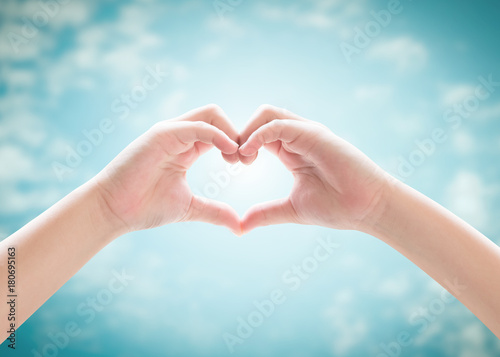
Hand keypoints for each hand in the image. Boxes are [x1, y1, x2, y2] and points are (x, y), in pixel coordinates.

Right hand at [92, 105, 241, 233]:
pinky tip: (228, 152)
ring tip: (238, 158)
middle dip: (238, 133)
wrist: (113, 211)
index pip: (220, 132)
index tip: (247, 164)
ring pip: (210, 114)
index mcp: (187, 148)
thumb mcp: (189, 208)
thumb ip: (214, 212)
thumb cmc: (145, 207)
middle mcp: (179, 135)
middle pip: (217, 116)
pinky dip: (217, 135)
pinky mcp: (161, 134)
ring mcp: (170, 132)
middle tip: (247, 160)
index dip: (238, 144)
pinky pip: (197, 126)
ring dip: (231, 132)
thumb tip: (239, 226)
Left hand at [238, 105, 391, 232]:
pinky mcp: (314, 134)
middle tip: (232, 160)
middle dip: (239, 134)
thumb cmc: (337, 208)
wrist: (367, 209)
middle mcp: (298, 136)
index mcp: (290, 150)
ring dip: (247, 131)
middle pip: (259, 118)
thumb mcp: (291, 209)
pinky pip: (279, 124)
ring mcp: (307, 133)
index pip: (258, 134)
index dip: (241, 145)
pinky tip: (249, 153)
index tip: (231, 166)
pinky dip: (258, 135)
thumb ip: (266, 213)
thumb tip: (241, 225)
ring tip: (241, 157)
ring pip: (267, 114)